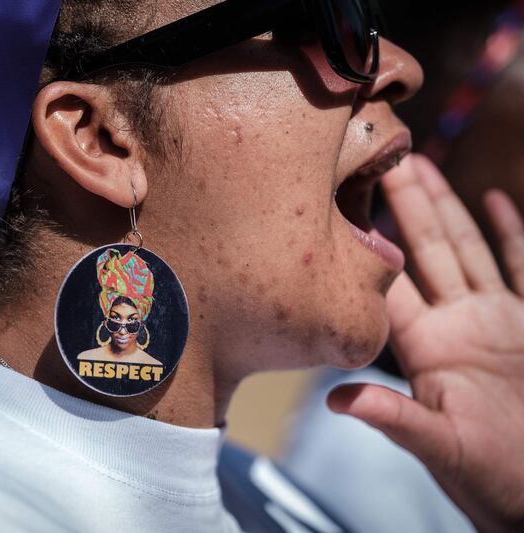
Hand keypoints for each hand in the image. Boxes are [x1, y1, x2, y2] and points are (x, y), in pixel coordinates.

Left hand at [328, 154, 523, 532]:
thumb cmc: (485, 474)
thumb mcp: (438, 444)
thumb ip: (392, 416)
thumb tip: (336, 402)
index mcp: (423, 345)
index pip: (389, 282)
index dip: (371, 240)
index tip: (350, 199)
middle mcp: (453, 322)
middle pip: (426, 250)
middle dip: (407, 204)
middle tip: (387, 157)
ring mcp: (493, 319)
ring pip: (468, 248)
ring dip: (449, 207)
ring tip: (425, 165)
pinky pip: (522, 266)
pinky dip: (513, 234)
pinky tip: (497, 199)